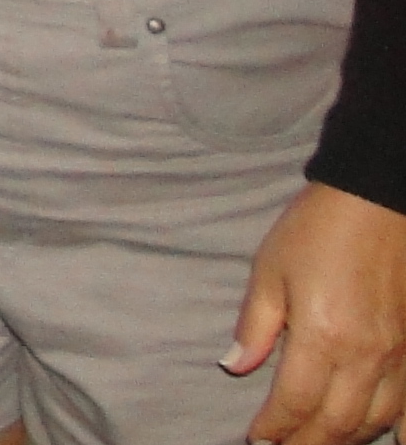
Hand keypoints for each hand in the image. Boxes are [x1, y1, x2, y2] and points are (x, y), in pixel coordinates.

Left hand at [229, 182, 405, 444]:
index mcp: (322, 338)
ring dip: (345, 439)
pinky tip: (389, 441)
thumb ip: (254, 326)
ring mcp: (398, 357)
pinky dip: (399, 430)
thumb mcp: (269, 271)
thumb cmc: (316, 231)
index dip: (273, 428)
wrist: (376, 201)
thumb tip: (234, 367)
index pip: (294, 403)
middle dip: (305, 443)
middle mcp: (365, 357)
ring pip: (375, 421)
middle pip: (336, 424)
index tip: (256, 439)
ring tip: (317, 442)